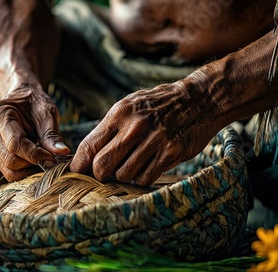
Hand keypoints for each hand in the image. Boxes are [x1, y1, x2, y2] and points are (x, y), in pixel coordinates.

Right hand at [0, 86, 69, 181]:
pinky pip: (8, 171)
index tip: (53, 158)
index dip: (35, 154)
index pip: (15, 144)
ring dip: (29, 168)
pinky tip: (34, 157)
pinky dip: (24, 170)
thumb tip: (62, 153)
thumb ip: (52, 134)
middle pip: (10, 160)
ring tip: (41, 156)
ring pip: (9, 169)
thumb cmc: (35, 103)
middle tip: (50, 158)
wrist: (22, 98)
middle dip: (33, 163)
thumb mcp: (47, 112)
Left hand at [70, 83, 217, 185]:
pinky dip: (140, 178)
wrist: (199, 99)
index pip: (89, 145)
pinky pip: (145, 178)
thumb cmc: (158, 105)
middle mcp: (135, 127)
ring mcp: (155, 140)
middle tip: (104, 173)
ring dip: (122, 176)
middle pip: (103, 165)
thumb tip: (85, 155)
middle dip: (99, 174)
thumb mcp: (130, 106)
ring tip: (129, 166)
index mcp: (120, 113)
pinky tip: (145, 167)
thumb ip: (109, 128)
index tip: (77, 171)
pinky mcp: (171, 153)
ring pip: (123, 175)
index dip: (79, 164)